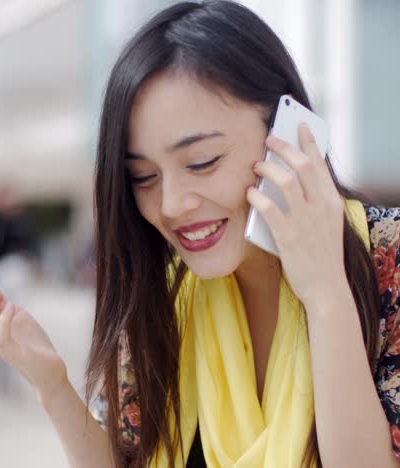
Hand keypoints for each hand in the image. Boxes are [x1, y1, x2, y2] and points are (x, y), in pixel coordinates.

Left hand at [247, 123, 345, 306]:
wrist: (326, 287)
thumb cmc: (322, 255)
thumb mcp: (326, 224)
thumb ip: (313, 203)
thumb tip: (288, 182)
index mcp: (332, 202)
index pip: (320, 164)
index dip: (309, 142)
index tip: (299, 126)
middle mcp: (322, 207)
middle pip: (303, 165)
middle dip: (284, 147)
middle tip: (269, 139)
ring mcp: (306, 221)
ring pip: (286, 181)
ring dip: (268, 168)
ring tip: (256, 165)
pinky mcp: (289, 236)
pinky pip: (270, 208)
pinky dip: (258, 196)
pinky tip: (249, 192)